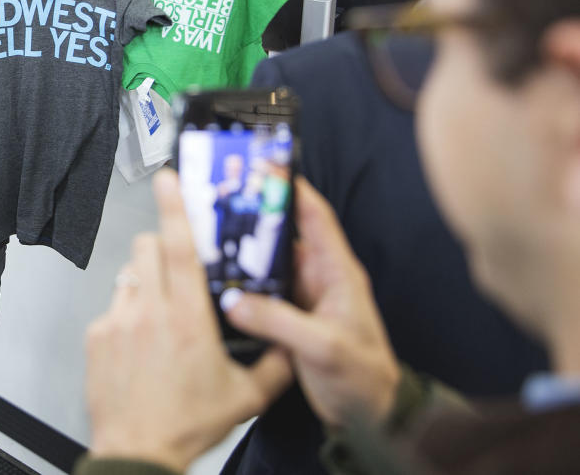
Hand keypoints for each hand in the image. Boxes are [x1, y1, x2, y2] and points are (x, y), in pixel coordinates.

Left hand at [84, 170, 292, 470]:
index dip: (175, 207)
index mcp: (189, 320)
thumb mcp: (246, 397)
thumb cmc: (186, 426)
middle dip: (164, 246)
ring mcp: (119, 322)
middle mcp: (150, 313)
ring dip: (147, 281)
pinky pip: (114, 305)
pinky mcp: (97, 335)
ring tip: (162, 314)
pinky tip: (141, 342)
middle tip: (179, 268)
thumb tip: (293, 343)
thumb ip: (276, 363)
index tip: (170, 180)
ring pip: (131, 273)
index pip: (180, 247)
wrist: (138, 452)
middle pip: (150, 247)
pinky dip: (128, 313)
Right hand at [224, 177, 400, 425]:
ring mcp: (302, 296)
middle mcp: (319, 279)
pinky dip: (240, 278)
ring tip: (213, 230)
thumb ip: (280, 323)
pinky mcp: (287, 315)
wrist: (369, 415)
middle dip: (255, 212)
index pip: (315, 217)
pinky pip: (259, 287)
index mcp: (339, 274)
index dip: (291, 188)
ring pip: (267, 260)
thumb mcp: (324, 348)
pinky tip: (219, 275)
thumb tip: (237, 302)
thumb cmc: (364, 380)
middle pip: (283, 233)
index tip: (265, 166)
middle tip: (224, 195)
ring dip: (244, 247)